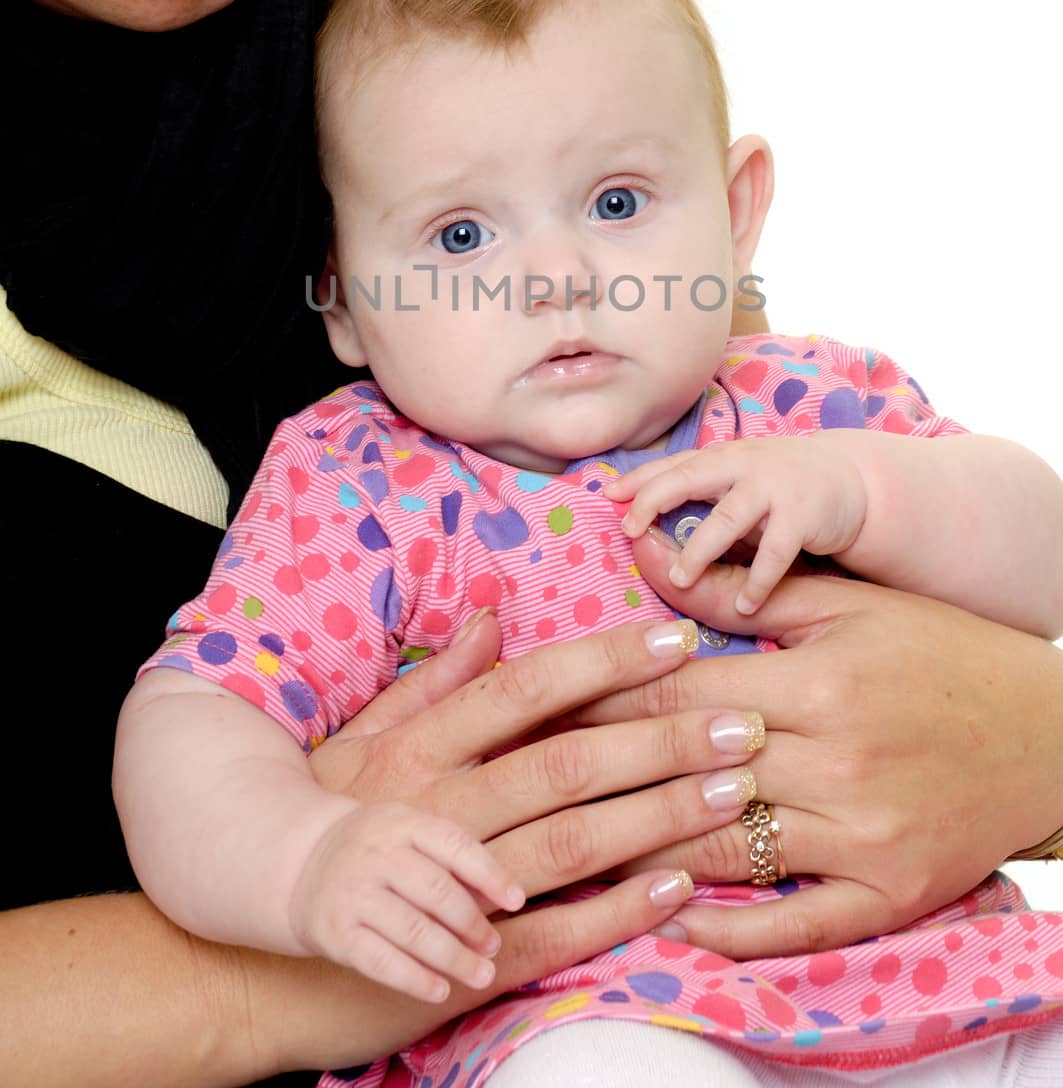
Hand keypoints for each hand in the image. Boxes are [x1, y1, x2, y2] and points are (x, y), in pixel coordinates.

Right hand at [289, 800, 522, 1001]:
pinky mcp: (334, 932)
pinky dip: (416, 979)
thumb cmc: (375, 852)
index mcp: (401, 821)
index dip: (490, 874)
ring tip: (481, 974)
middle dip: (472, 924)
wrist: (300, 865)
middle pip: (436, 891)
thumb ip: (450, 856)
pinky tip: (441, 990)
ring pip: (413, 931)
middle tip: (493, 946)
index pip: (454, 845)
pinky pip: (382, 961)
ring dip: (454, 957)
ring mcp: (352, 892)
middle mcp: (375, 853)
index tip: (518, 901)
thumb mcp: (406, 833)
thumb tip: (506, 894)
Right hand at [303, 612, 767, 1024]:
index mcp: (421, 746)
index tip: (676, 638)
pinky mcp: (468, 959)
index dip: (605, 661)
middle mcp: (440, 807)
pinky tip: (680, 885)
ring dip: (660, 815)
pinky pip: (556, 931)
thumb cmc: (327, 824)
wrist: (267, 949)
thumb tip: (493, 615)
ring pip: (572, 841)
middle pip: (566, 761)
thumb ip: (435, 680)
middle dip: (662, 739)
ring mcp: (454, 886)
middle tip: (742, 723)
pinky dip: (620, 909)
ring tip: (733, 792)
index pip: (526, 689)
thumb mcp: (366, 741)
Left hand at [570, 532, 1062, 958]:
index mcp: (815, 681)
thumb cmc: (941, 654)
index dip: (597, 699)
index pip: (676, 694)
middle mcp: (834, 760)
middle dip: (598, 776)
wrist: (1048, 735)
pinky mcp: (888, 892)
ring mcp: (862, 835)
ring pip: (725, 848)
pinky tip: (677, 926)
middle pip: (685, 773)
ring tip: (571, 854)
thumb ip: (749, 596)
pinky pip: (794, 920)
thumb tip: (656, 568)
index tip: (536, 707)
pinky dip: (732, 929)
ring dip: (642, 853)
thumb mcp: (850, 608)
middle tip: (526, 785)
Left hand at [604, 435, 867, 612]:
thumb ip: (698, 498)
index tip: (607, 497)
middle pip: (689, 479)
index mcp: (720, 457)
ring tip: (679, 580)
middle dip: (655, 501)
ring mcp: (775, 488)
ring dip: (700, 550)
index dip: (638, 479)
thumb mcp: (736, 481)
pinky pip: (776, 551)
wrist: (848, 479)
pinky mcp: (804, 515)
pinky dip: (757, 581)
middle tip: (630, 532)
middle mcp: (743, 465)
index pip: (671, 465)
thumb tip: (641, 525)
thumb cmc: (777, 485)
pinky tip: (743, 607)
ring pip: (728, 518)